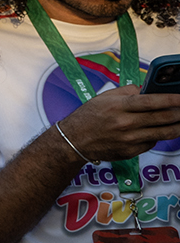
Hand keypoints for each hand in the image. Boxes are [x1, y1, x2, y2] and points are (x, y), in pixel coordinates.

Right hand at [57, 86, 179, 160]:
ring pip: (163, 133)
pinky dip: (158, 136)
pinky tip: (158, 131)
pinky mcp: (131, 152)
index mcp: (118, 107)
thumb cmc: (88, 117)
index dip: (171, 99)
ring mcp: (129, 139)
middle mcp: (125, 124)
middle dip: (179, 113)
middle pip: (162, 118)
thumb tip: (148, 90)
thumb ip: (127, 92)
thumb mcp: (104, 97)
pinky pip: (152, 142)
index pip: (151, 101)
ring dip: (177, 127)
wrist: (74, 141)